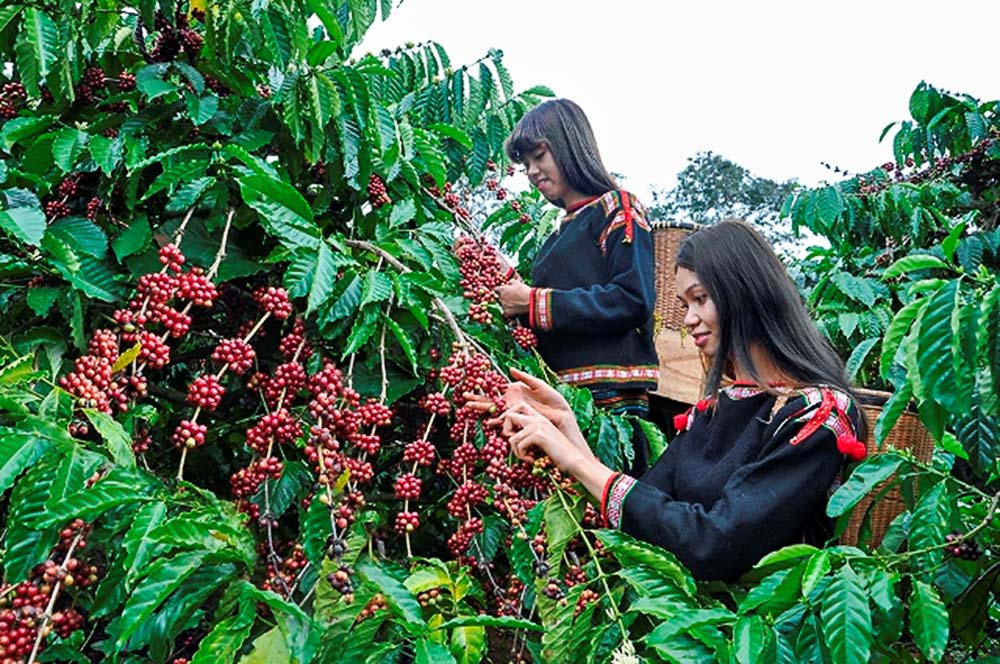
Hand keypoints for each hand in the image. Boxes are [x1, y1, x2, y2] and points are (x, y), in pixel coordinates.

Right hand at [464, 369, 582, 444]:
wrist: (561, 415)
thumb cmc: (553, 399)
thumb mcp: (539, 385)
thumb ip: (524, 378)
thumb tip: (509, 370)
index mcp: (515, 391)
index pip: (496, 389)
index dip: (484, 387)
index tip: (473, 384)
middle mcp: (511, 402)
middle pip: (491, 400)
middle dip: (478, 399)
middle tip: (464, 398)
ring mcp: (514, 411)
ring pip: (494, 410)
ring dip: (482, 409)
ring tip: (468, 408)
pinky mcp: (519, 420)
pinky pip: (505, 420)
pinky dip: (496, 421)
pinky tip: (487, 422)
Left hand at [495, 282, 530, 316]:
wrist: (531, 301)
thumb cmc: (524, 291)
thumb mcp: (517, 283)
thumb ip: (510, 282)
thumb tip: (508, 283)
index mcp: (502, 289)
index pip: (494, 289)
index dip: (497, 290)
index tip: (500, 290)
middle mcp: (500, 297)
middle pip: (497, 297)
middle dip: (502, 297)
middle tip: (509, 297)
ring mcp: (503, 305)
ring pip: (501, 305)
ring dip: (505, 304)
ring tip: (513, 303)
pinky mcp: (507, 312)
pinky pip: (504, 312)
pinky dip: (508, 311)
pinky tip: (513, 309)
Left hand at [503, 402, 593, 472]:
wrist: (575, 461)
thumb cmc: (559, 455)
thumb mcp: (542, 441)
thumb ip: (529, 435)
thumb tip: (510, 438)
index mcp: (540, 418)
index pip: (517, 407)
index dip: (507, 419)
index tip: (508, 433)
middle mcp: (538, 418)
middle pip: (509, 415)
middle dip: (506, 431)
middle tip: (516, 446)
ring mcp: (538, 425)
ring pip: (511, 437)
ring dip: (517, 452)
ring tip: (528, 457)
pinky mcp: (538, 435)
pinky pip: (519, 446)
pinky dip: (523, 457)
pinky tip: (533, 460)